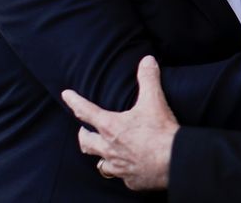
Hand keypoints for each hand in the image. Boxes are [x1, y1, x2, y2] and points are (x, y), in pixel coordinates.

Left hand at [61, 56, 178, 190]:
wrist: (174, 161)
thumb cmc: (160, 132)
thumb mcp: (154, 100)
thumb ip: (148, 79)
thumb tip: (147, 60)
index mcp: (111, 127)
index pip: (86, 111)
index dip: (74, 101)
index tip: (66, 95)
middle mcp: (109, 148)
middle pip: (86, 142)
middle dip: (83, 135)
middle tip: (84, 130)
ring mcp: (118, 166)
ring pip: (100, 164)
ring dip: (100, 156)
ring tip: (104, 151)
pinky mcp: (131, 180)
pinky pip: (122, 176)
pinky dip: (123, 171)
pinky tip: (129, 167)